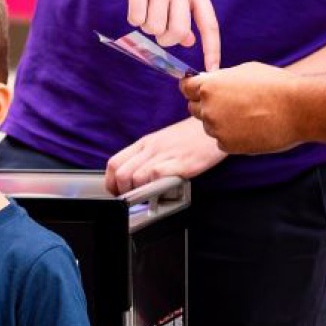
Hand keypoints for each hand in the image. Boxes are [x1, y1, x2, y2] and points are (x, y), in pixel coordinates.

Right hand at [100, 0, 220, 70]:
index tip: (213, 69)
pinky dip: (133, 18)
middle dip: (165, 40)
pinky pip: (137, 19)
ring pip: (154, 28)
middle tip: (158, 32)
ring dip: (146, 27)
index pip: (209, 24)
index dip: (212, 49)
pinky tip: (133, 4)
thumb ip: (183, 15)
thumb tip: (189, 41)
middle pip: (178, 32)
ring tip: (144, 10)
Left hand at [104, 117, 226, 194]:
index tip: (116, 192)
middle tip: (132, 199)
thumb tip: (133, 177)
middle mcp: (151, 148)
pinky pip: (158, 176)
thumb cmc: (191, 137)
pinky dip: (156, 187)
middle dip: (122, 191)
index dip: (110, 182)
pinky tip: (164, 190)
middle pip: (121, 173)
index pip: (114, 163)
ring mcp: (165, 155)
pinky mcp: (182, 164)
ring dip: (139, 192)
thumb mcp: (162, 142)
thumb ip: (147, 156)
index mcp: (144, 143)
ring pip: (136, 177)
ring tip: (149, 196)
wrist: (214, 126)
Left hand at [181, 63, 303, 154]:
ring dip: (222, 122)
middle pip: (194, 108)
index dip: (192, 89)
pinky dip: (233, 136)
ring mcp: (216, 128)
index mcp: (209, 86)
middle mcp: (208, 108)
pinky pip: (222, 140)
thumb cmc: (276, 85)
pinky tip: (253, 128)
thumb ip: (221, 79)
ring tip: (249, 116)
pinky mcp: (227, 145)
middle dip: (206, 106)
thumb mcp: (244, 71)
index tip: (197, 91)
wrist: (299, 109)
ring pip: (210, 126)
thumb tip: (208, 81)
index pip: (185, 88)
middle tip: (231, 104)